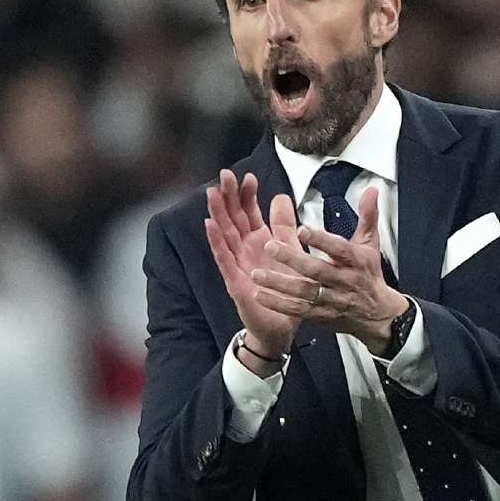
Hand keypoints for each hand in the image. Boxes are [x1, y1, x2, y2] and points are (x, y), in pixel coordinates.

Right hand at [204, 170, 301, 360]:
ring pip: (225, 234)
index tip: (248, 176)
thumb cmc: (284, 289)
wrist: (282, 326)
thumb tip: (281, 196)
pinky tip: (209, 226)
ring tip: (212, 193)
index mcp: (259, 240)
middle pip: (233, 218)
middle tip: (225, 174)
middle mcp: (245, 249)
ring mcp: (237, 264)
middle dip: (229, 196)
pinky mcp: (234, 281)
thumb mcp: (289, 251)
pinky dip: (216, 242)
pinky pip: (224, 259)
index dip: (247, 194)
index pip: (250, 211)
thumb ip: (285, 225)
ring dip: (217, 213)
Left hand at [250, 187, 408, 353]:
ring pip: (304, 292)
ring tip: (258, 273)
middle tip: (270, 247)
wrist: (376, 313)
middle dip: (293, 259)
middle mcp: (343, 280)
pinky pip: (298, 310)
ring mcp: (331, 300)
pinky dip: (278, 304)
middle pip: (317, 270)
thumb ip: (367, 215)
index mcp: (355, 260)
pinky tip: (261, 295)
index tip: (302, 230)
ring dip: (279, 283)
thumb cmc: (368, 274)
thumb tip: (371, 190)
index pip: (339, 248)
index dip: (321, 240)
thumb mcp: (370, 244)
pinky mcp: (321, 315)